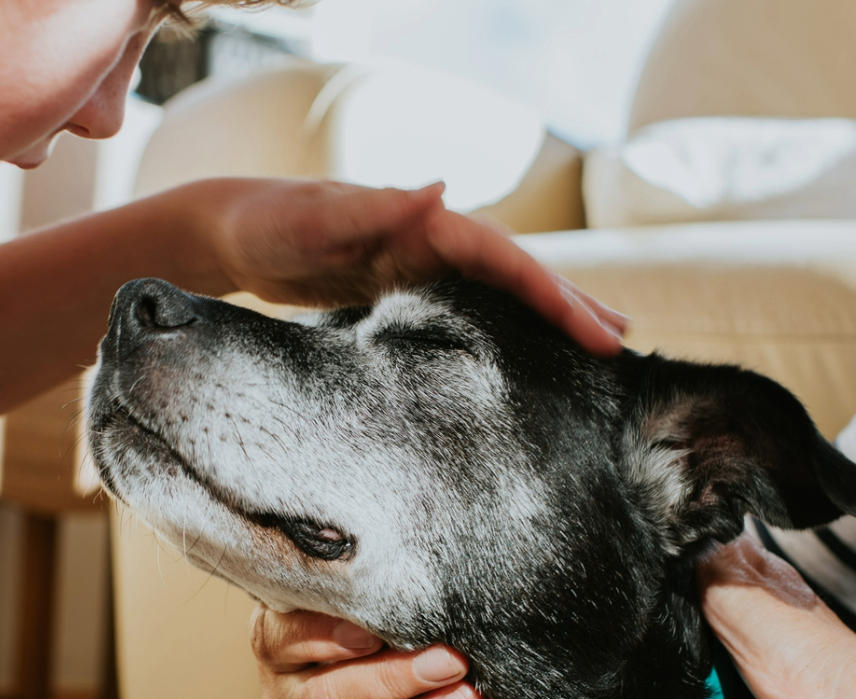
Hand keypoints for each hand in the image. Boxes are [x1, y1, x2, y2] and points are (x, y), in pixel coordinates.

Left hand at [199, 178, 627, 357]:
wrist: (231, 232)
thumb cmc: (266, 223)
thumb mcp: (313, 218)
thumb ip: (374, 208)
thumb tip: (441, 190)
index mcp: (421, 223)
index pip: (504, 258)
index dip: (554, 294)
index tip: (596, 330)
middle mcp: (430, 237)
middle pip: (516, 272)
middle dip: (570, 304)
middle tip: (624, 345)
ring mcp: (419, 261)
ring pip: (499, 290)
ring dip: (548, 313)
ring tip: (599, 345)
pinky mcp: (401, 285)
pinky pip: (469, 307)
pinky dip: (504, 324)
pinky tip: (526, 352)